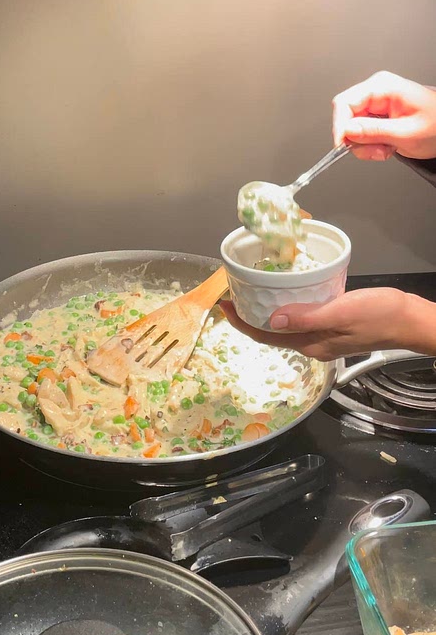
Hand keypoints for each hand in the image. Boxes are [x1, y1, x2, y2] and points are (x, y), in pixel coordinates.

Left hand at [220, 289, 435, 360]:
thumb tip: (271, 320)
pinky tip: (285, 291)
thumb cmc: (378, 315)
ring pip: (286, 324)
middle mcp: (313, 344)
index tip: (224, 304)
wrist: (409, 320)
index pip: (267, 336)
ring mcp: (323, 335)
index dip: (242, 322)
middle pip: (272, 332)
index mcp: (311, 344)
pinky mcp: (332, 325)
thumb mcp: (341, 312)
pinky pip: (301, 317)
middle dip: (249, 316)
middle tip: (233, 292)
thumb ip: (307, 317)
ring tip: (251, 290)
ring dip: (266, 310)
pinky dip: (287, 305)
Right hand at [332, 71, 435, 160]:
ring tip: (387, 149)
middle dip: (358, 139)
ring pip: (354, 128)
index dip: (340, 126)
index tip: (342, 145)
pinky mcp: (379, 116)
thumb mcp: (406, 133)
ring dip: (367, 145)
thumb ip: (374, 132)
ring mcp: (377, 104)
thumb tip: (347, 131)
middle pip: (347, 117)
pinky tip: (388, 146)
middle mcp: (377, 92)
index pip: (345, 102)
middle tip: (376, 151)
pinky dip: (372, 144)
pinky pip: (363, 131)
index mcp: (383, 87)